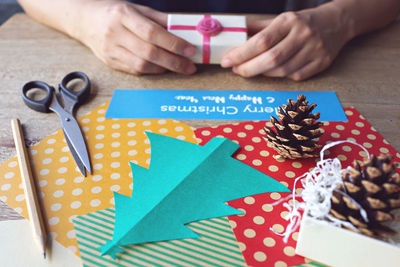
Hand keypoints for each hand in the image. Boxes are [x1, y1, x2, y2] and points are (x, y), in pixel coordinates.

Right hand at [76, 1, 196, 74]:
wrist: (85, 20)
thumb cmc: (115, 13)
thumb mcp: (137, 8)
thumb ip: (160, 20)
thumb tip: (184, 30)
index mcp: (123, 15)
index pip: (152, 33)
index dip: (173, 43)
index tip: (189, 50)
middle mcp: (115, 33)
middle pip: (149, 52)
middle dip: (173, 61)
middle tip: (190, 66)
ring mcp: (110, 50)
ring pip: (142, 66)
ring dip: (164, 68)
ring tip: (179, 67)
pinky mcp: (110, 62)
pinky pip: (135, 71)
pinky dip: (152, 70)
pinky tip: (163, 67)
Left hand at [221, 6, 350, 80]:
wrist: (337, 23)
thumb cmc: (301, 22)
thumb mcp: (280, 19)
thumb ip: (257, 29)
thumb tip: (234, 37)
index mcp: (289, 21)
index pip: (261, 41)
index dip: (241, 53)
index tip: (227, 60)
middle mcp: (303, 34)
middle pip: (271, 59)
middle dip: (249, 68)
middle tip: (236, 70)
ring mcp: (315, 50)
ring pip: (282, 70)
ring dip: (262, 73)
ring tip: (251, 69)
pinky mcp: (321, 63)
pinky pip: (295, 76)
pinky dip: (280, 76)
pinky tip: (272, 71)